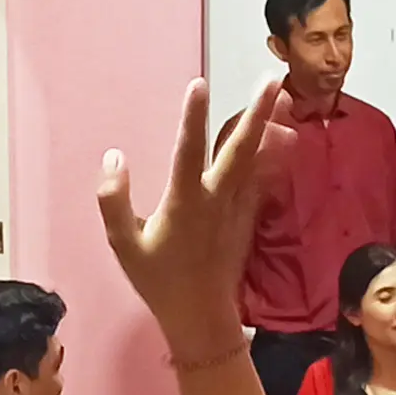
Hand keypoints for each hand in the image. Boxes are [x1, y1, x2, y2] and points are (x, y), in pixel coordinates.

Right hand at [96, 78, 286, 365]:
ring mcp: (236, 207)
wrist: (200, 315)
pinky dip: (270, 154)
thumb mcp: (124, 246)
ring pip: (255, 158)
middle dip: (256, 112)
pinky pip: (260, 178)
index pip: (189, 150)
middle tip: (272, 78)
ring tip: (282, 95)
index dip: (193, 116)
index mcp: (184, 203)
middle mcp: (216, 199)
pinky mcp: (246, 217)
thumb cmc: (158, 280)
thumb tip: (113, 158)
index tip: (199, 83)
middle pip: (239, 148)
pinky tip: (280, 134)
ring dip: (268, 125)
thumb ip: (114, 201)